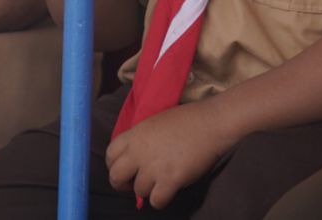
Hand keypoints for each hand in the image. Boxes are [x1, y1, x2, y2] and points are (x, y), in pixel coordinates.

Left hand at [105, 102, 233, 208]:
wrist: (211, 122)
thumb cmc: (188, 120)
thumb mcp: (156, 122)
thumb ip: (141, 139)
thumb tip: (135, 158)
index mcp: (136, 134)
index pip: (110, 154)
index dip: (114, 165)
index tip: (123, 169)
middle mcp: (140, 151)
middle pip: (116, 176)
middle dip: (122, 184)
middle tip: (132, 185)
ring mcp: (154, 166)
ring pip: (139, 191)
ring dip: (148, 190)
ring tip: (160, 182)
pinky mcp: (170, 179)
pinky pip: (156, 200)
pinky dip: (161, 200)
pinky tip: (169, 191)